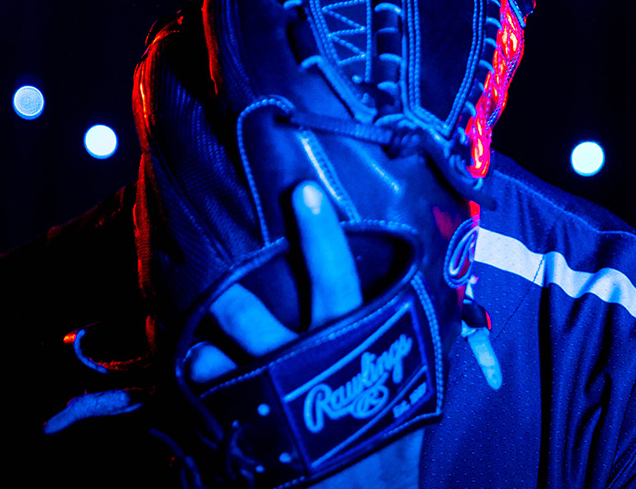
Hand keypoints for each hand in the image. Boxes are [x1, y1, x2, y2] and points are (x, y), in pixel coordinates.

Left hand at [184, 181, 422, 488]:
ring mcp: (281, 409)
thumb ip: (412, 337)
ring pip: (230, 372)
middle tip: (219, 287)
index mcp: (357, 345)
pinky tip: (199, 389)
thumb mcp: (413, 383)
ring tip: (196, 351)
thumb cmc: (391, 435)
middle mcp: (314, 371)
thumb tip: (439, 286)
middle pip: (264, 328)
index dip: (321, 238)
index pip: (338, 282)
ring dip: (207, 359)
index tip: (303, 192)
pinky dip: (207, 400)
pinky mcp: (259, 443)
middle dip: (236, 306)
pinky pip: (220, 415)